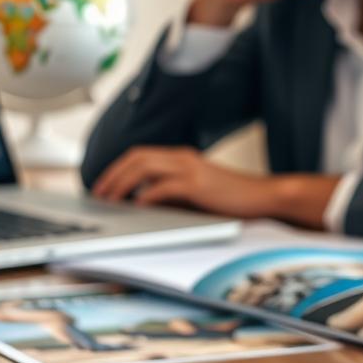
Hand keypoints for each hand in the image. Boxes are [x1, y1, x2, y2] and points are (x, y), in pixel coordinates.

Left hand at [91, 146, 341, 227]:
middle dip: (113, 174)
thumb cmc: (231, 200)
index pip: (140, 155)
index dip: (117, 168)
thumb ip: (172, 195)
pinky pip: (162, 186)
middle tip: (98, 193)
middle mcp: (182, 157)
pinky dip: (146, 196)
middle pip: (136, 157)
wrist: (264, 197)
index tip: (103, 186)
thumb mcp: (197, 194)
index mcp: (182, 158)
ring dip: (122, 183)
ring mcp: (190, 169)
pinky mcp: (197, 184)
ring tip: (109, 200)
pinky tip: (137, 207)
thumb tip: (142, 203)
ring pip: (144, 166)